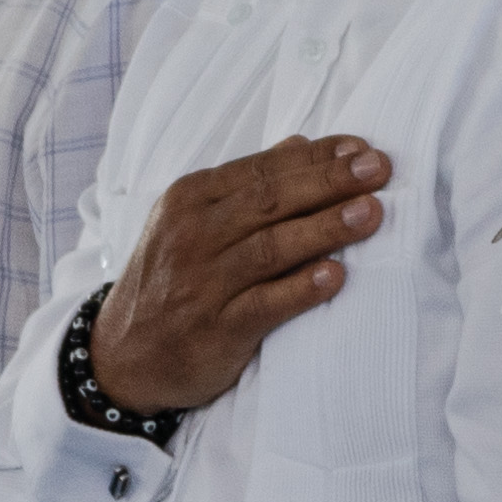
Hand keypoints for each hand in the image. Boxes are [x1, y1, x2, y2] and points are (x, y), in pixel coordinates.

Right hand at [81, 137, 390, 419]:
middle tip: (379, 169)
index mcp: (191, 199)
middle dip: (329, 182)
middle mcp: (193, 235)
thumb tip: (301, 144)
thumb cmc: (173, 281)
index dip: (317, 157)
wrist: (123, 357)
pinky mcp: (215, 329)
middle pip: (271, 201)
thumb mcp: (193, 222)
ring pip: (271, 248)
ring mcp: (202, 282)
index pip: (263, 169)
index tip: (362, 149)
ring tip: (371, 213)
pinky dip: (301, 289)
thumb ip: (247, 185)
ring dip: (325, 229)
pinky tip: (336, 276)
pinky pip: (264, 305)